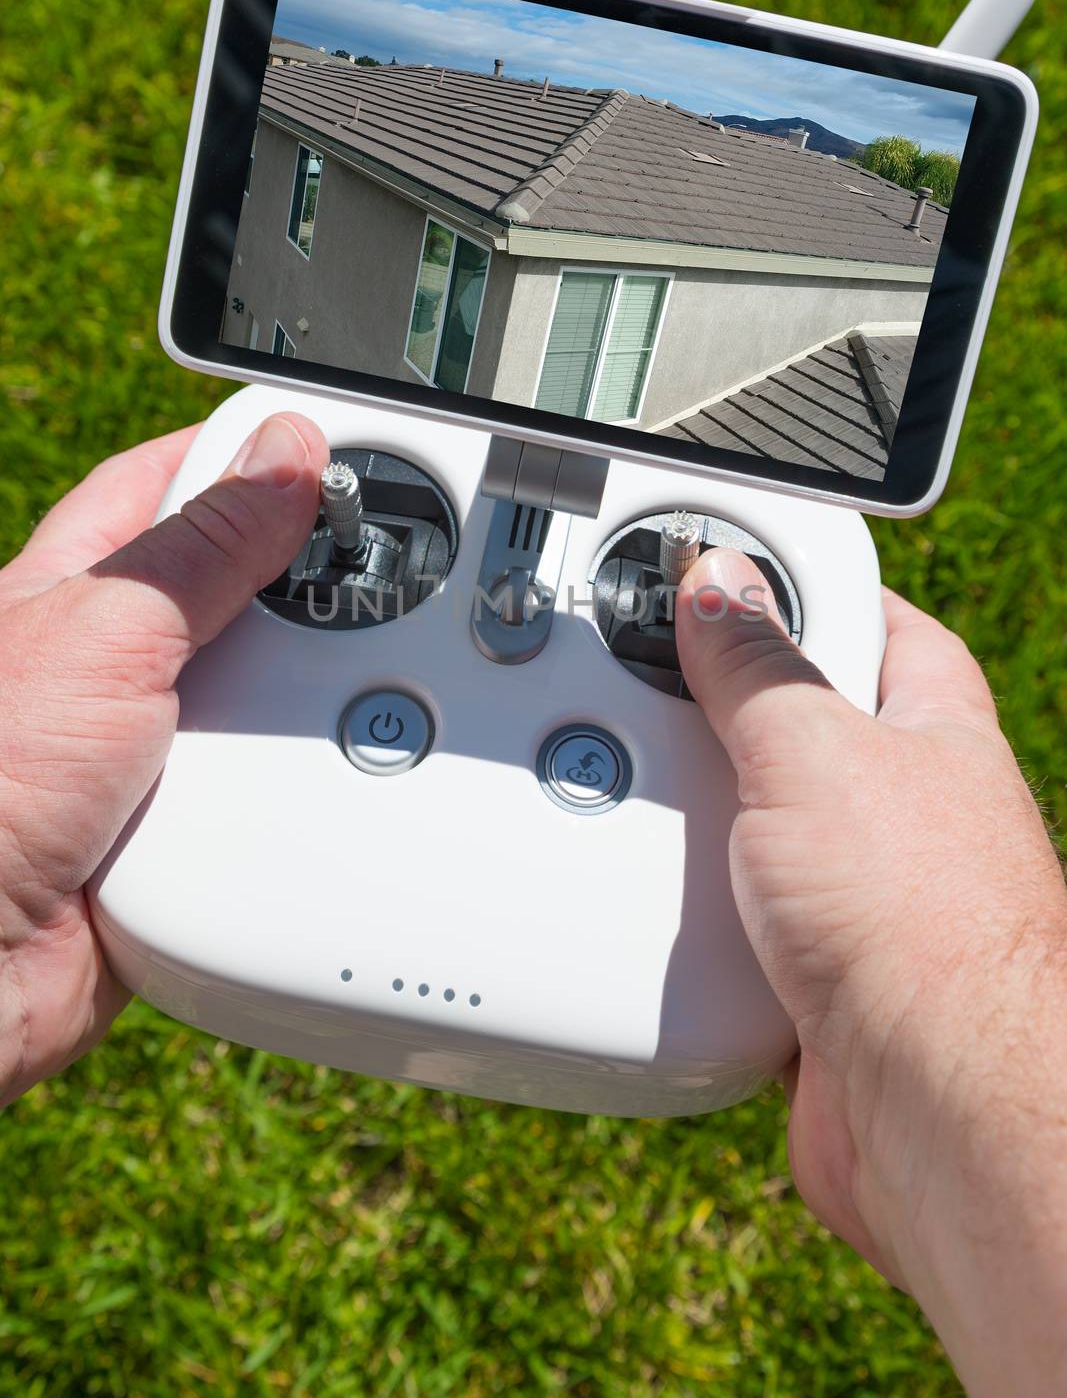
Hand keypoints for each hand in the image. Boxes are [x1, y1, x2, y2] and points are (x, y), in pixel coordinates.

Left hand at [0, 413, 328, 1107]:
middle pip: (242, 590)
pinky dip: (304, 782)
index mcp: (78, 589)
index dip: (250, 457)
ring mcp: (154, 749)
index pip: (174, 485)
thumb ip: (205, 549)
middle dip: (305, 584)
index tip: (332, 445)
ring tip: (362, 681)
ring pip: (267, 695)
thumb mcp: (106, 633)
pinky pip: (273, 789)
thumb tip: (283, 456)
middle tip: (379, 569)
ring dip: (307, 696)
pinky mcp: (188, 828)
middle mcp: (114, 664)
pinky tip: (335, 773)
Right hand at [677, 548, 1066, 1395]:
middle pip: (789, 717)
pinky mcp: (810, 963)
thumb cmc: (927, 929)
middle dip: (718, 710)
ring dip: (698, 819)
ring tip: (644, 796)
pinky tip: (664, 895)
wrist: (934, 1112)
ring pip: (750, 820)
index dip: (788, 587)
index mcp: (926, 721)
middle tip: (649, 687)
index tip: (713, 569)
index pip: (862, 617)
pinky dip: (692, 904)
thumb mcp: (814, 751)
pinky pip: (730, 909)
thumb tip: (718, 585)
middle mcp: (898, 800)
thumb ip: (757, 665)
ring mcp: (855, 884)